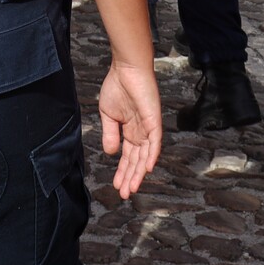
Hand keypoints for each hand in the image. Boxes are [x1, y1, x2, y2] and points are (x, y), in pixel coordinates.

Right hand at [96, 60, 162, 200]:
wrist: (125, 69)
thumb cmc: (117, 87)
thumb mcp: (108, 115)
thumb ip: (110, 134)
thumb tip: (110, 153)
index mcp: (130, 131)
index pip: (128, 157)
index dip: (122, 172)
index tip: (116, 186)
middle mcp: (142, 133)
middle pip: (137, 161)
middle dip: (130, 177)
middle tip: (124, 195)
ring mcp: (149, 128)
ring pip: (146, 156)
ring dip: (139, 172)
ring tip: (132, 188)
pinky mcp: (154, 121)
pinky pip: (155, 141)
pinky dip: (152, 155)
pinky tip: (148, 168)